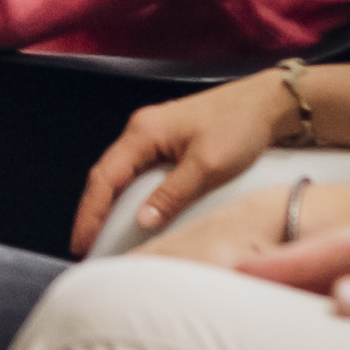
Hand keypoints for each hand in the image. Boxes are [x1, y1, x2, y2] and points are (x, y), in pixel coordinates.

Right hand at [72, 71, 294, 255]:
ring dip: (108, 205)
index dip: (90, 213)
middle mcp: (141, 131)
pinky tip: (130, 214)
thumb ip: (172, 194)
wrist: (268, 103)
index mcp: (143, 132)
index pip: (104, 178)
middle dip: (92, 212)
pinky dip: (128, 196)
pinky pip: (138, 172)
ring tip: (102, 236)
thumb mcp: (208, 166)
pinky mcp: (169, 142)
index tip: (81, 244)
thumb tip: (141, 222)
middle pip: (105, 176)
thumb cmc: (239, 126)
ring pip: (120, 174)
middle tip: (85, 247)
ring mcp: (153, 135)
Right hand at [227, 223, 349, 349]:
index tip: (244, 271)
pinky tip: (324, 330)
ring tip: (262, 305)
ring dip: (309, 288)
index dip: (292, 259)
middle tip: (234, 284)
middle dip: (288, 266)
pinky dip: (339, 310)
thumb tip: (343, 294)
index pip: (347, 248)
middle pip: (344, 256)